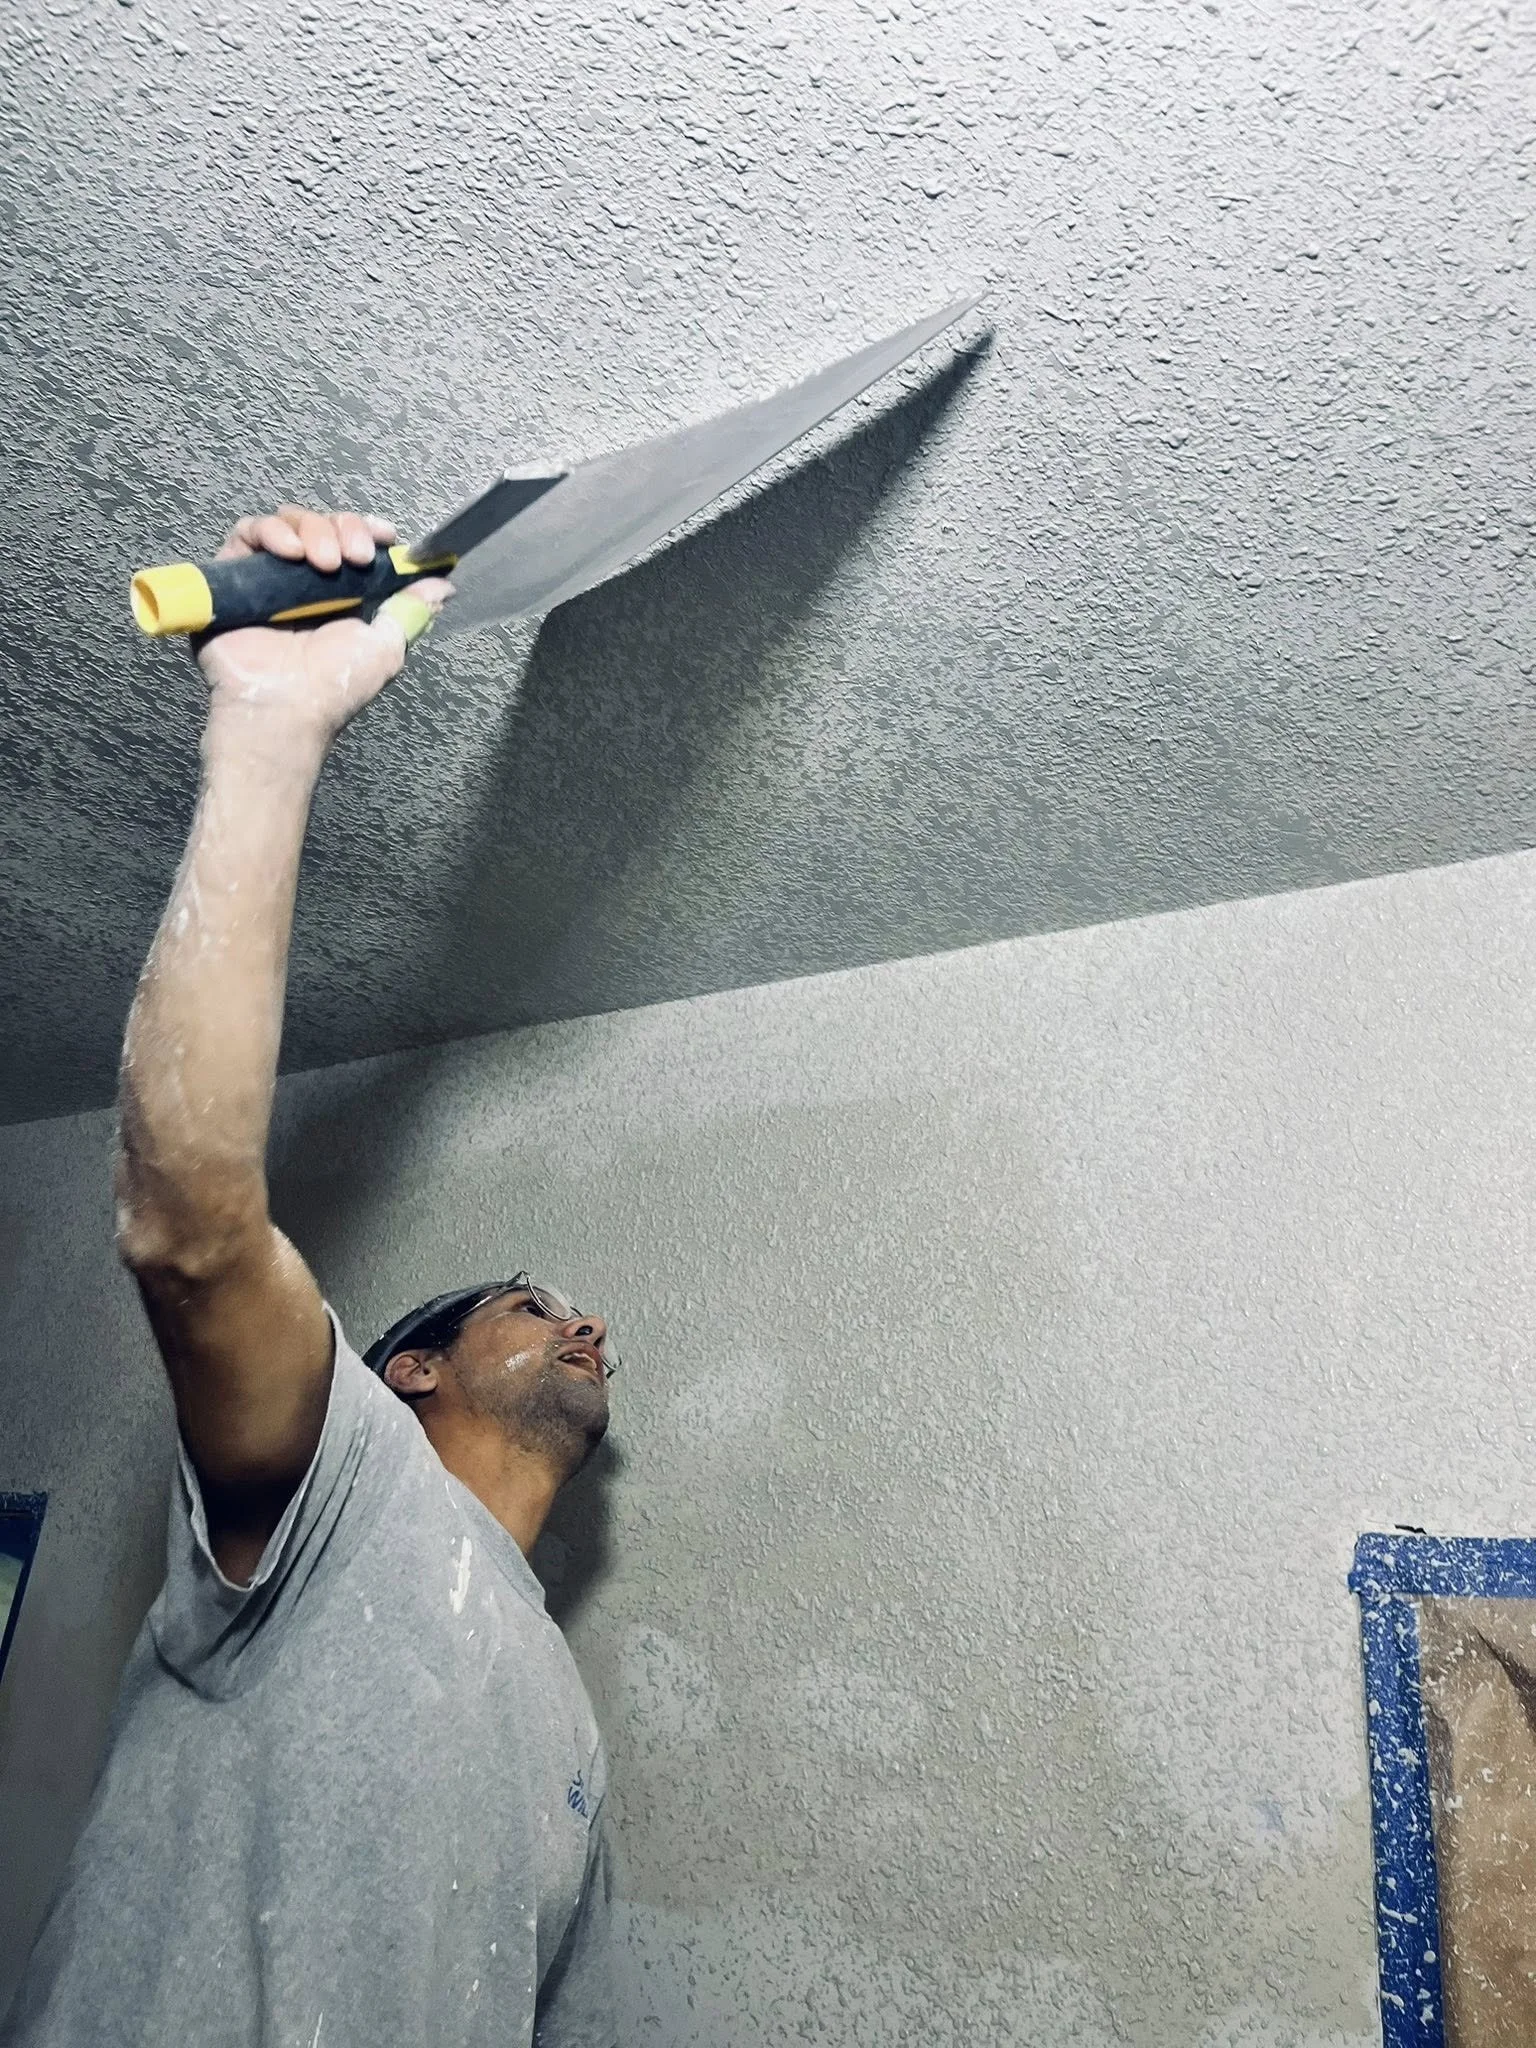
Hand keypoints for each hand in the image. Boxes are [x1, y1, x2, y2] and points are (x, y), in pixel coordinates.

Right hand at [196, 505, 452, 743]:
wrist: (284, 707)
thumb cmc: (335, 686)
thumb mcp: (387, 646)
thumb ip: (411, 610)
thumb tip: (444, 585)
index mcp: (344, 596)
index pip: (355, 542)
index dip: (369, 530)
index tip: (385, 537)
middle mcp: (306, 583)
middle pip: (325, 525)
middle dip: (344, 529)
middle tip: (354, 558)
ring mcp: (269, 579)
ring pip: (290, 523)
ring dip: (313, 530)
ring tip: (323, 562)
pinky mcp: (234, 577)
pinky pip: (248, 533)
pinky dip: (271, 532)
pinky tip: (291, 554)